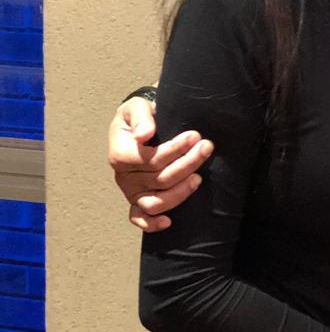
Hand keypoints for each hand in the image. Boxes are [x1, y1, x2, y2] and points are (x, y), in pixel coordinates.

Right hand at [108, 97, 212, 231]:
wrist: (138, 125)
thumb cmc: (138, 116)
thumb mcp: (137, 107)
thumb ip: (141, 118)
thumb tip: (144, 134)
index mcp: (120, 154)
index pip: (151, 159)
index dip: (174, 150)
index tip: (195, 136)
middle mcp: (123, 177)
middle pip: (159, 179)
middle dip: (187, 163)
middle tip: (207, 147)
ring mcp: (131, 191)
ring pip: (155, 202)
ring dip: (180, 192)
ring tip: (199, 177)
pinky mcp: (138, 200)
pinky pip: (139, 218)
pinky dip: (151, 224)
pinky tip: (168, 222)